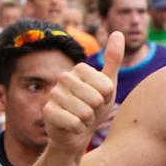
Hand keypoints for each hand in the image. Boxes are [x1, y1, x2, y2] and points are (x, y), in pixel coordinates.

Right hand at [43, 32, 122, 155]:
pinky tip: (74, 127)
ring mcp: (53, 94)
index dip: (108, 96)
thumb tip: (118, 32)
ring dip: (88, 120)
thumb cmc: (95, 106)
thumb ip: (113, 60)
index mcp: (79, 69)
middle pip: (95, 98)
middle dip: (98, 109)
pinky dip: (79, 129)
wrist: (78, 132)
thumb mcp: (108, 84)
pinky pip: (74, 123)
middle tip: (91, 110)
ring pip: (85, 112)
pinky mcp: (47, 112)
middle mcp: (63, 78)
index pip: (106, 85)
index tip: (102, 97)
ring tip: (83, 118)